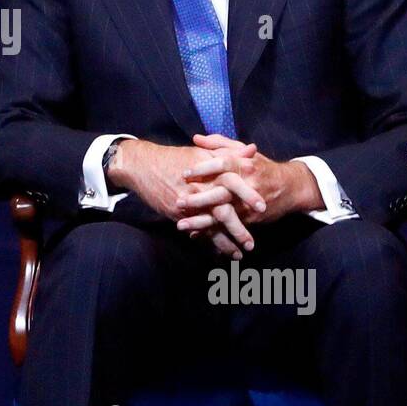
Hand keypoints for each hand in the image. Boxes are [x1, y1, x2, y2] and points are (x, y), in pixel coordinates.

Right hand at [109, 138, 257, 257]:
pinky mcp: (177, 214)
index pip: (233, 183)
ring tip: (237, 255)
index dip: (248, 195)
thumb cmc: (175, 157)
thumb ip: (230, 152)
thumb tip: (253, 150)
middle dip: (238, 229)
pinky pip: (195, 230)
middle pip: (223, 211)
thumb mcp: (203, 151)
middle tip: (251, 244)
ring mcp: (187, 204)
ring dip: (224, 243)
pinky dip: (206, 241)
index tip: (262, 208)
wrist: (143, 165)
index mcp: (209, 171)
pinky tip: (217, 252)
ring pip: (209, 227)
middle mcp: (200, 189)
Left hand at [178, 133, 321, 229]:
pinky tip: (195, 235)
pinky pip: (230, 227)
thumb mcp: (245, 151)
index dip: (204, 168)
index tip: (185, 173)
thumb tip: (196, 138)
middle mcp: (248, 184)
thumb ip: (219, 144)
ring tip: (182, 225)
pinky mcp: (251, 219)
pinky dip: (213, 232)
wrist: (291, 188)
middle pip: (221, 192)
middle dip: (199, 199)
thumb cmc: (262, 167)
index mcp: (246, 164)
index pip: (223, 164)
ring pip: (224, 214)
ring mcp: (249, 204)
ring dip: (202, 221)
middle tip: (179, 202)